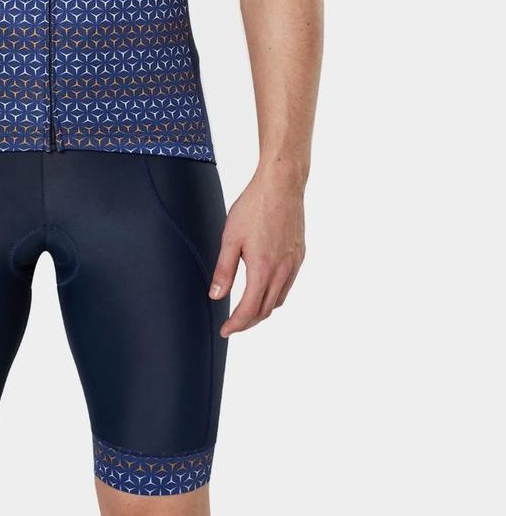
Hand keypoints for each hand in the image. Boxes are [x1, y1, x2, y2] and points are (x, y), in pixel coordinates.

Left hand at [209, 167, 305, 336]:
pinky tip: (264, 288)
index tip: (225, 330)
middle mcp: (282, 270)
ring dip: (262, 310)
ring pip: (279, 299)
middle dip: (248, 322)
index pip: (249, 309)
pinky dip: (274, 294)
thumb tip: (216, 296)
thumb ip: (224, 270)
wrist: (281, 185)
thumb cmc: (253, 207)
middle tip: (233, 325)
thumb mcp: (230, 238)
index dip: (236, 324)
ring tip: (246, 310)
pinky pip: (287, 284)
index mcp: (263, 268)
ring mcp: (294, 263)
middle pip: (266, 309)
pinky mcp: (299, 255)